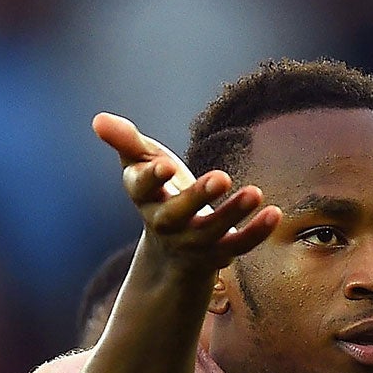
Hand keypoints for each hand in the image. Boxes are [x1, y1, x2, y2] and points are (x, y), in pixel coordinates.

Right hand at [91, 112, 278, 274]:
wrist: (173, 249)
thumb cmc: (158, 192)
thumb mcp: (141, 163)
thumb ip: (124, 141)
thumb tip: (98, 119)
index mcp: (144, 198)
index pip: (142, 189)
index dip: (152, 178)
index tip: (164, 164)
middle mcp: (166, 224)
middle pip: (178, 214)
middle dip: (198, 197)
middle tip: (221, 176)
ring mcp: (194, 242)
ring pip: (213, 231)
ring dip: (233, 212)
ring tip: (255, 192)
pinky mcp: (220, 253)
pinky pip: (240, 245)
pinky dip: (257, 232)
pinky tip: (275, 213)